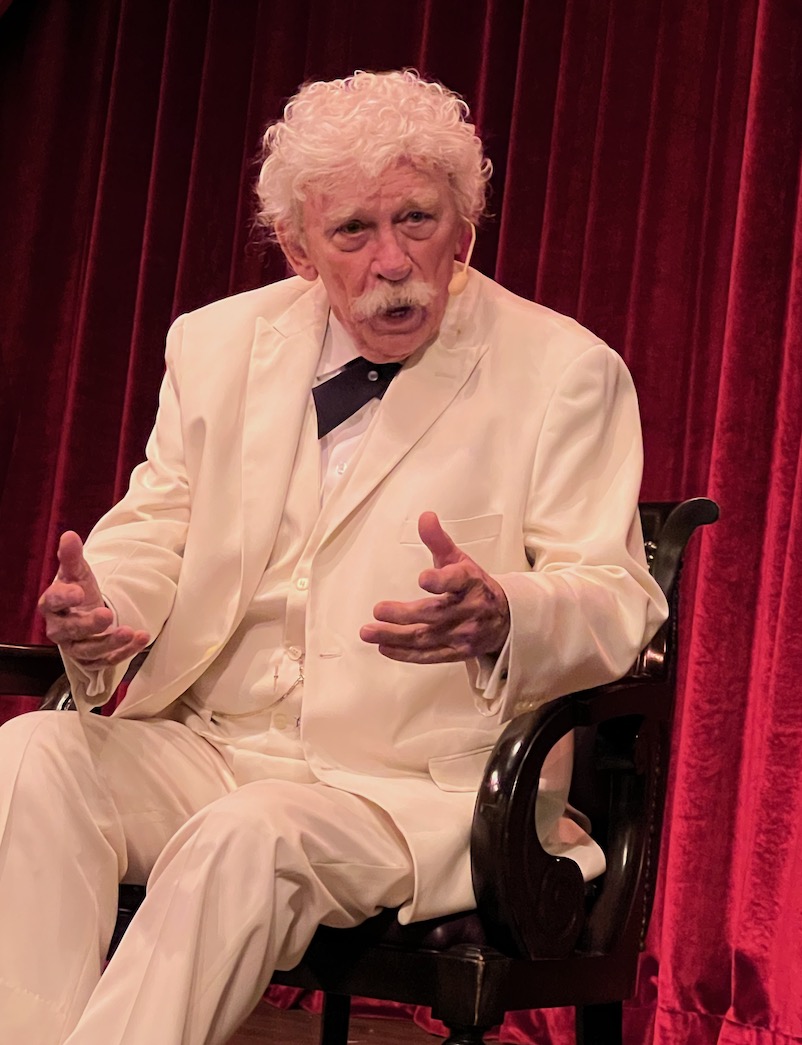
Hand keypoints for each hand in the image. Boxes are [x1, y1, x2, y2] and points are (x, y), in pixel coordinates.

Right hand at [37, 531, 149, 670]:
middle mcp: (60, 629)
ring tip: (129, 631)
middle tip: (107, 615)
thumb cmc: (79, 590)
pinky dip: (125, 652)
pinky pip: (107, 661)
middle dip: (89, 624)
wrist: (87, 611)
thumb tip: (70, 536)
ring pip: (89, 650)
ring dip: (110, 643)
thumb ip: (72, 556)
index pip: (52, 602)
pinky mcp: (92, 660)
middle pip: (71, 630)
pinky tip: (141, 638)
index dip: (64, 598)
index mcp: (52, 604)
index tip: (79, 592)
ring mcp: (75, 647)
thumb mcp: (78, 572)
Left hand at [360, 511, 509, 663]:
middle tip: (378, 610)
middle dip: (404, 614)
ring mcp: (463, 635)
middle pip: (435, 614)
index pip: (457, 581)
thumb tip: (425, 516)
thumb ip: (439, 541)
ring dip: (396, 636)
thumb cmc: (475, 586)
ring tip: (369, 631)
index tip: (423, 578)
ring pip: (427, 638)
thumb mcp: (460, 560)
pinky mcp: (457, 653)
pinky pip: (429, 656)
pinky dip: (405, 653)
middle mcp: (469, 610)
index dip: (441, 580)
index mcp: (472, 583)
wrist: (505, 620)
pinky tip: (383, 647)